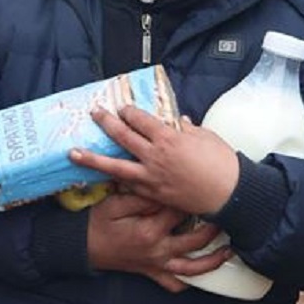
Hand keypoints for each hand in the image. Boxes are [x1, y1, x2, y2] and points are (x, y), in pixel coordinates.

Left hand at [71, 107, 240, 216]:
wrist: (230, 194)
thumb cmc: (222, 163)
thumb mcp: (205, 137)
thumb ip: (187, 128)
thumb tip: (178, 121)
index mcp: (168, 138)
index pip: (140, 120)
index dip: (129, 112)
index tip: (122, 108)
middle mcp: (155, 156)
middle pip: (122, 136)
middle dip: (106, 123)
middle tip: (94, 114)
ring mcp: (151, 177)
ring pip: (115, 166)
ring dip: (92, 159)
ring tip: (73, 154)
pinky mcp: (153, 194)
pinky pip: (129, 185)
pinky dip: (115, 180)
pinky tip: (103, 178)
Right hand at [86, 192, 229, 292]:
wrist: (81, 246)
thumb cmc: (97, 223)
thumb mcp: (115, 204)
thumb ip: (139, 196)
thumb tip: (162, 188)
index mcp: (150, 231)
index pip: (179, 211)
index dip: (190, 197)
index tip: (200, 185)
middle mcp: (158, 251)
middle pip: (195, 239)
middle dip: (212, 225)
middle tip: (222, 211)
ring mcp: (157, 264)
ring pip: (192, 267)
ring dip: (212, 259)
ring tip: (228, 249)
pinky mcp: (152, 273)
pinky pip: (174, 283)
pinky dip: (188, 281)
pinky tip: (198, 273)